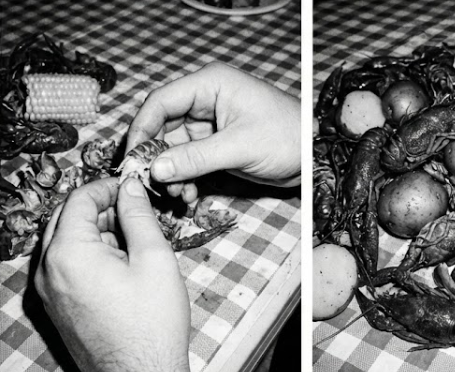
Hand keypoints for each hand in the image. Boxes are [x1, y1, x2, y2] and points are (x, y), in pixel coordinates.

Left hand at [35, 178, 192, 371]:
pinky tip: (121, 266)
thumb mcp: (155, 259)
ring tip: (135, 241)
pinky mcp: (56, 307)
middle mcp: (48, 270)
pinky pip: (65, 266)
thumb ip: (139, 216)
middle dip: (99, 208)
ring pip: (65, 242)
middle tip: (135, 210)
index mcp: (69, 253)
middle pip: (65, 218)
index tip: (134, 188)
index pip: (78, 200)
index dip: (108, 187)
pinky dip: (89, 254)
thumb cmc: (152, 323)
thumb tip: (131, 188)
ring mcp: (48, 291)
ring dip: (95, 231)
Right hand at [127, 62, 300, 203]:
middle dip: (157, 158)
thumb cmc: (287, 138)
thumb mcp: (239, 147)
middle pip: (162, 127)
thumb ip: (195, 158)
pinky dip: (185, 178)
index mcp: (210, 84)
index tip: (132, 159)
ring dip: (171, 173)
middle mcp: (206, 100)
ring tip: (176, 195)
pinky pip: (189, 160)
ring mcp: (210, 123)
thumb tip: (155, 168)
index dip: (141, 130)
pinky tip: (188, 196)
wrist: (314, 157)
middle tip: (153, 185)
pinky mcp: (216, 145)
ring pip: (174, 148)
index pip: (160, 102)